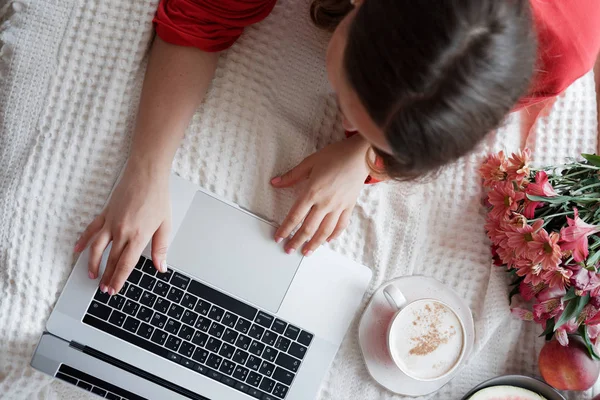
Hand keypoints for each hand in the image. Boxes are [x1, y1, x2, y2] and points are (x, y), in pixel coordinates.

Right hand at [74, 159, 170, 294]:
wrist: (146, 174)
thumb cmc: (157, 197)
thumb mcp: (165, 225)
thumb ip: (161, 248)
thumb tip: (161, 267)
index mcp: (138, 236)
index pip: (126, 265)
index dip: (119, 279)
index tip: (114, 290)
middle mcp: (122, 232)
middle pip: (111, 260)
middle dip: (107, 277)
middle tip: (104, 290)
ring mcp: (111, 222)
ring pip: (97, 248)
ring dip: (92, 264)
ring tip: (91, 275)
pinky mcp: (105, 213)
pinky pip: (91, 230)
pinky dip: (83, 241)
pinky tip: (78, 250)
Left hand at [271, 135, 370, 254]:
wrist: (360, 155)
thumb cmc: (335, 156)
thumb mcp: (309, 162)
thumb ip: (292, 176)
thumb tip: (275, 182)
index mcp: (312, 192)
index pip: (295, 216)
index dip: (285, 229)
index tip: (278, 237)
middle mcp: (325, 202)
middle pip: (308, 228)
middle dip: (297, 241)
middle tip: (289, 250)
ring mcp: (338, 206)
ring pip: (324, 231)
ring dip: (314, 244)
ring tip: (306, 252)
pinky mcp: (349, 207)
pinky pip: (340, 225)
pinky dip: (333, 235)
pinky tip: (327, 241)